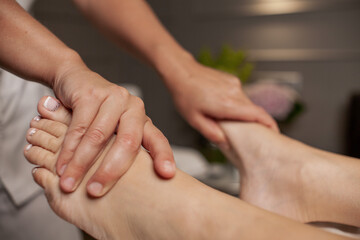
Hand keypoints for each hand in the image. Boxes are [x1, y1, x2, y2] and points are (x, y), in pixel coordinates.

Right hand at [51, 64, 174, 196]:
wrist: (74, 81)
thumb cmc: (96, 113)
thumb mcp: (113, 131)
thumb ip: (121, 150)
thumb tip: (130, 187)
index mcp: (142, 119)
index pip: (157, 140)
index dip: (163, 156)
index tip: (167, 174)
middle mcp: (133, 107)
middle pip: (128, 142)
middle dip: (110, 171)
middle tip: (95, 192)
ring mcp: (113, 97)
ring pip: (99, 137)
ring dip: (81, 164)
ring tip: (69, 184)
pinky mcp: (91, 93)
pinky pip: (79, 127)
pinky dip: (68, 149)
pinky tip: (61, 165)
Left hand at [165, 59, 278, 145]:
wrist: (181, 72)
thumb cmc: (185, 96)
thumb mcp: (195, 120)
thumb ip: (212, 133)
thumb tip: (226, 143)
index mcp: (227, 104)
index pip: (257, 115)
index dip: (269, 125)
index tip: (275, 133)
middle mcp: (234, 93)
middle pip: (253, 111)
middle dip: (254, 123)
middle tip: (249, 134)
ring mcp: (234, 84)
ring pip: (246, 103)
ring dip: (243, 113)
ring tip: (229, 120)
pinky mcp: (232, 80)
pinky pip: (240, 95)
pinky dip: (237, 104)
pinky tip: (222, 106)